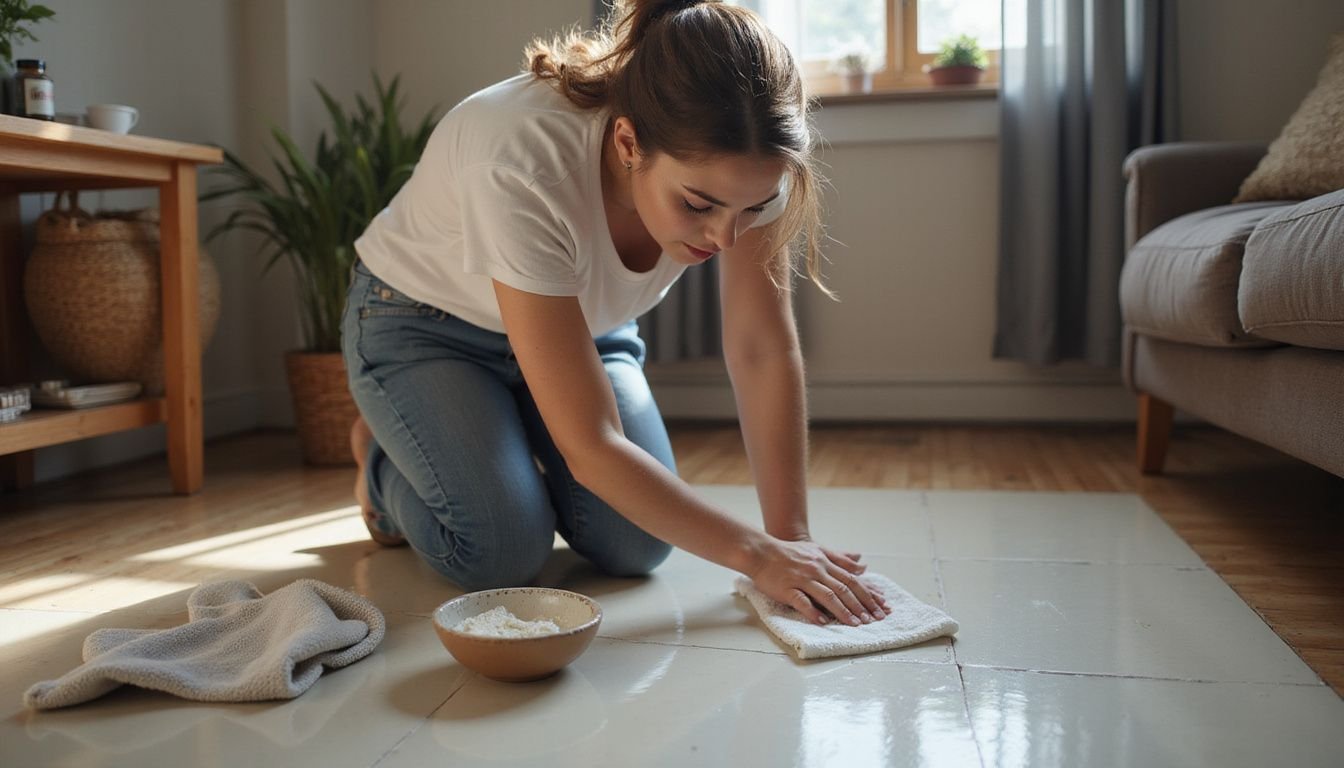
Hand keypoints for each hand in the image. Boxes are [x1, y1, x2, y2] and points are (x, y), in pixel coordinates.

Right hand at [748, 537, 890, 625]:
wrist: (761, 551)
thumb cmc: (789, 552)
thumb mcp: (817, 550)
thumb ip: (839, 558)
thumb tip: (862, 563)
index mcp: (825, 562)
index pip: (852, 579)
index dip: (868, 593)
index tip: (882, 606)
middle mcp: (817, 570)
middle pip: (844, 589)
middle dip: (861, 605)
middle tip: (875, 620)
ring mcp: (802, 579)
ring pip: (827, 596)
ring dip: (843, 611)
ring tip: (855, 624)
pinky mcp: (787, 588)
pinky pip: (802, 601)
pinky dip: (813, 611)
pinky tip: (822, 622)